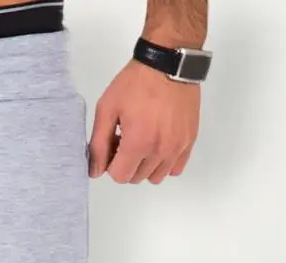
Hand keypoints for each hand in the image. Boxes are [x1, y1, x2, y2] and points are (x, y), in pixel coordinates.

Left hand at [88, 60, 199, 183]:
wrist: (168, 62)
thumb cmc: (135, 82)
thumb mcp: (107, 109)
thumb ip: (98, 144)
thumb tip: (95, 172)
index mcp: (138, 142)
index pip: (120, 176)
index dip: (112, 164)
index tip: (114, 144)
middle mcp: (160, 150)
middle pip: (136, 177)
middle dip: (127, 163)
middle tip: (126, 138)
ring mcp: (177, 147)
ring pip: (156, 177)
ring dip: (145, 166)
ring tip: (143, 140)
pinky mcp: (189, 140)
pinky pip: (175, 169)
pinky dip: (164, 163)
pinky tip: (158, 144)